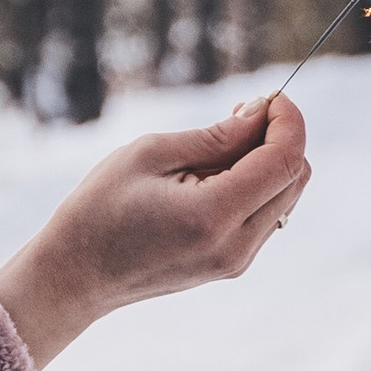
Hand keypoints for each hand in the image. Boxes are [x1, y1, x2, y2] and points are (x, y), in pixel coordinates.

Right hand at [0, 95, 310, 368]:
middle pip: (295, 179)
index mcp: (213, 215)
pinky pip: (266, 216)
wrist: (75, 275)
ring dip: (268, 162)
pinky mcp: (232, 265)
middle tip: (239, 114)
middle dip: (280, 138)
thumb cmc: (99, 209)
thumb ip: (214, 136)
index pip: (284, 161)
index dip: (288, 121)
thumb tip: (262, 113)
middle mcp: (235, 245)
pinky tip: (214, 175)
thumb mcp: (148, 155)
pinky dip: (255, 186)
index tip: (271, 96)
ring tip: (217, 147)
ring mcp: (237, 261)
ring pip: (285, 197)